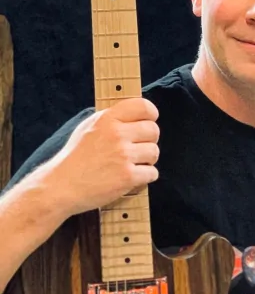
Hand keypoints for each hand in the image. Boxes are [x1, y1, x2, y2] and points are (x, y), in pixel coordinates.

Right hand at [44, 98, 159, 217]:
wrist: (61, 186)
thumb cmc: (75, 158)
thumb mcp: (88, 128)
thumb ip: (111, 120)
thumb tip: (135, 114)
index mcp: (106, 119)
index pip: (143, 106)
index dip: (150, 115)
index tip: (149, 121)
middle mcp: (116, 134)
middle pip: (153, 130)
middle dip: (148, 141)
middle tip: (137, 149)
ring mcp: (123, 155)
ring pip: (154, 152)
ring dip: (147, 161)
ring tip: (130, 165)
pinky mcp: (128, 176)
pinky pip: (152, 173)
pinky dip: (144, 178)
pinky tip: (130, 178)